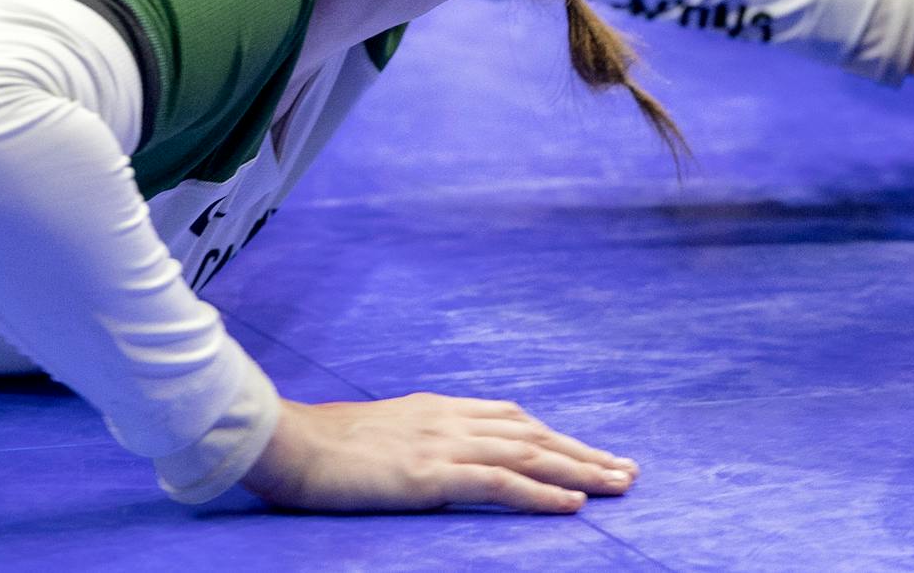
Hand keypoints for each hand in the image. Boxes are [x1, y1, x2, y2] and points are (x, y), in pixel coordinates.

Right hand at [242, 392, 637, 512]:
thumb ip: (416, 441)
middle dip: (583, 452)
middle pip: (533, 433)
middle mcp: (450, 419)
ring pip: (529, 453)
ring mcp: (443, 444)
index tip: (587, 451)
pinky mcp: (432, 473)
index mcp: (438, 409)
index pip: (512, 419)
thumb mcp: (380, 434)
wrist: (287, 442)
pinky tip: (572, 504)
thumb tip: (435, 460)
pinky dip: (541, 492)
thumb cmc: (321, 446)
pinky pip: (500, 482)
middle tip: (626, 470)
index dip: (554, 436)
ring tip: (618, 484)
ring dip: (580, 470)